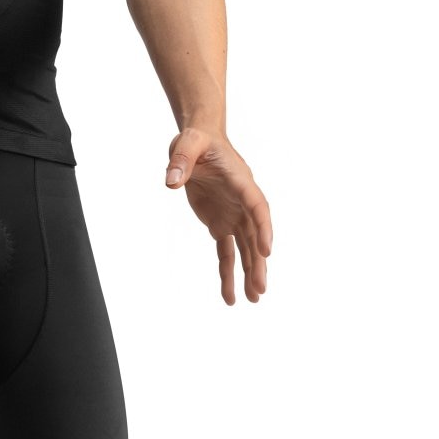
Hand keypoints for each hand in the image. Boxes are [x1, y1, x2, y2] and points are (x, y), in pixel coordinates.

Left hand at [165, 127, 272, 304]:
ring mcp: (233, 214)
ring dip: (248, 272)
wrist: (199, 141)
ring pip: (245, 247)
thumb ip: (180, 161)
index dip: (263, 228)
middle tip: (259, 289)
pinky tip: (229, 295)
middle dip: (258, 261)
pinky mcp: (220, 223)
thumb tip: (171, 183)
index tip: (267, 251)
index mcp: (240, 180)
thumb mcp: (186, 143)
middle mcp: (241, 201)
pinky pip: (226, 251)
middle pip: (254, 234)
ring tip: (253, 299)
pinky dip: (228, 272)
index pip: (256, 205)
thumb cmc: (196, 139)